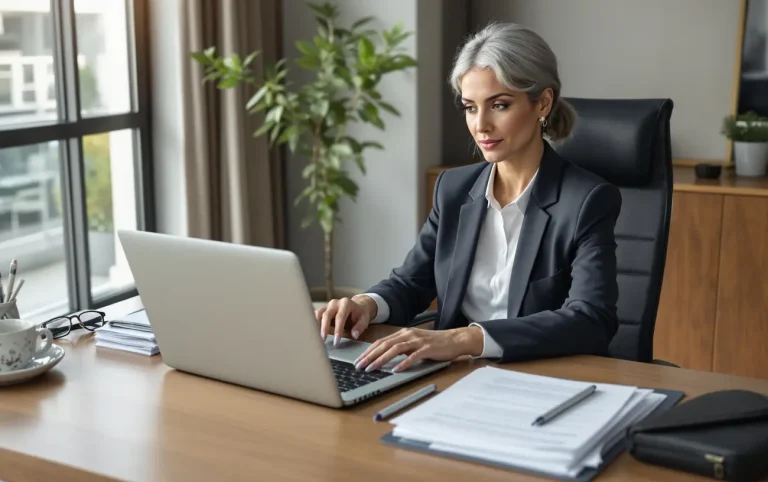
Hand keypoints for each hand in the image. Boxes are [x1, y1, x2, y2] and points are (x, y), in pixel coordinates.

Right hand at [315, 295, 376, 345]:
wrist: (357, 306)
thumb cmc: (360, 314)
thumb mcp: (364, 320)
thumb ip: (359, 327)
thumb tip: (354, 335)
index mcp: (346, 304)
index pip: (340, 317)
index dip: (337, 330)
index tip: (336, 341)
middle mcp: (335, 303)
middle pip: (326, 315)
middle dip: (324, 328)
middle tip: (323, 340)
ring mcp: (327, 305)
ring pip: (318, 314)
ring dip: (316, 325)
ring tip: (315, 337)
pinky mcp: (323, 310)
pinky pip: (315, 315)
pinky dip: (313, 323)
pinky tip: (312, 332)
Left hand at [354, 326, 483, 372]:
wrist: (455, 340)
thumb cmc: (434, 344)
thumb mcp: (414, 343)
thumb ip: (402, 348)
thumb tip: (385, 358)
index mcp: (403, 333)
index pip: (381, 342)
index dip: (368, 351)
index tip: (358, 361)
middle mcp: (408, 335)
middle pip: (384, 345)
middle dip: (370, 356)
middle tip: (359, 366)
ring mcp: (418, 341)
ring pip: (395, 349)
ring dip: (381, 360)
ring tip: (372, 369)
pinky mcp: (427, 349)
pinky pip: (413, 356)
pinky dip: (403, 363)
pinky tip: (395, 370)